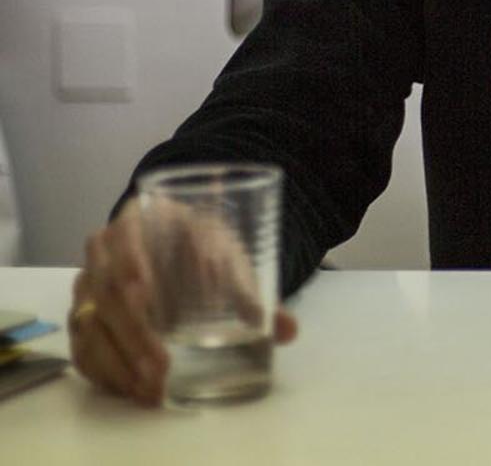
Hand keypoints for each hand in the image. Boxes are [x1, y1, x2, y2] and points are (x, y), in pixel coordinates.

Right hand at [70, 197, 298, 405]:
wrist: (172, 246)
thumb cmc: (199, 246)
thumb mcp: (224, 254)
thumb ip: (250, 289)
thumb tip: (286, 330)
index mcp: (137, 220)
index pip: (125, 239)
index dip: (130, 265)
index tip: (145, 294)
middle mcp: (101, 252)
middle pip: (106, 293)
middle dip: (133, 334)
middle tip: (162, 366)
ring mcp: (86, 287)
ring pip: (90, 326)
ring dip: (118, 362)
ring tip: (152, 390)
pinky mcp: (83, 319)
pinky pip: (83, 348)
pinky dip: (105, 372)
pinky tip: (132, 391)